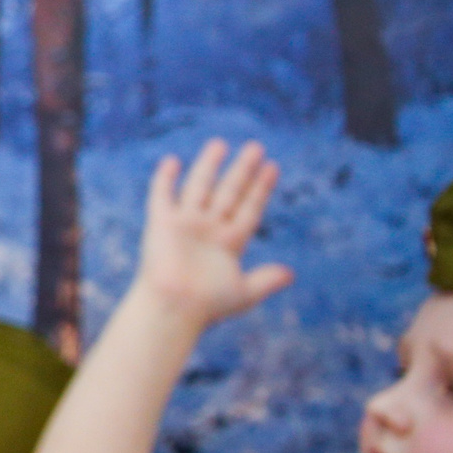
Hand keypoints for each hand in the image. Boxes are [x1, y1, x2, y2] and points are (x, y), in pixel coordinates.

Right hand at [133, 140, 291, 326]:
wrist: (173, 308)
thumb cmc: (207, 306)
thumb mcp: (244, 292)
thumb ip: (265, 280)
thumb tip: (290, 274)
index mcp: (229, 242)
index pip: (249, 208)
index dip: (261, 188)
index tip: (273, 167)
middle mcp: (209, 228)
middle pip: (229, 192)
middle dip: (242, 170)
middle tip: (256, 147)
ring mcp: (185, 224)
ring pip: (200, 187)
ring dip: (209, 166)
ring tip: (220, 143)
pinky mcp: (161, 224)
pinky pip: (162, 196)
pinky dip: (165, 180)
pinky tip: (172, 161)